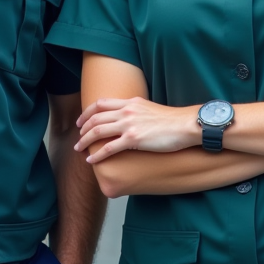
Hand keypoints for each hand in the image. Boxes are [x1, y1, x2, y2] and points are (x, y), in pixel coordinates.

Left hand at [74, 97, 198, 163]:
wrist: (185, 125)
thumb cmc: (172, 120)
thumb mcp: (149, 108)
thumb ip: (136, 111)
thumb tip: (128, 119)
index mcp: (130, 102)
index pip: (100, 103)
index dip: (87, 112)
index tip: (81, 121)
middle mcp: (126, 111)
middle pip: (95, 118)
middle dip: (83, 128)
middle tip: (77, 137)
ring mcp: (129, 124)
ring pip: (98, 131)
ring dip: (85, 141)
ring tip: (79, 149)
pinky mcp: (134, 139)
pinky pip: (108, 148)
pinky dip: (97, 155)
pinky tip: (91, 161)